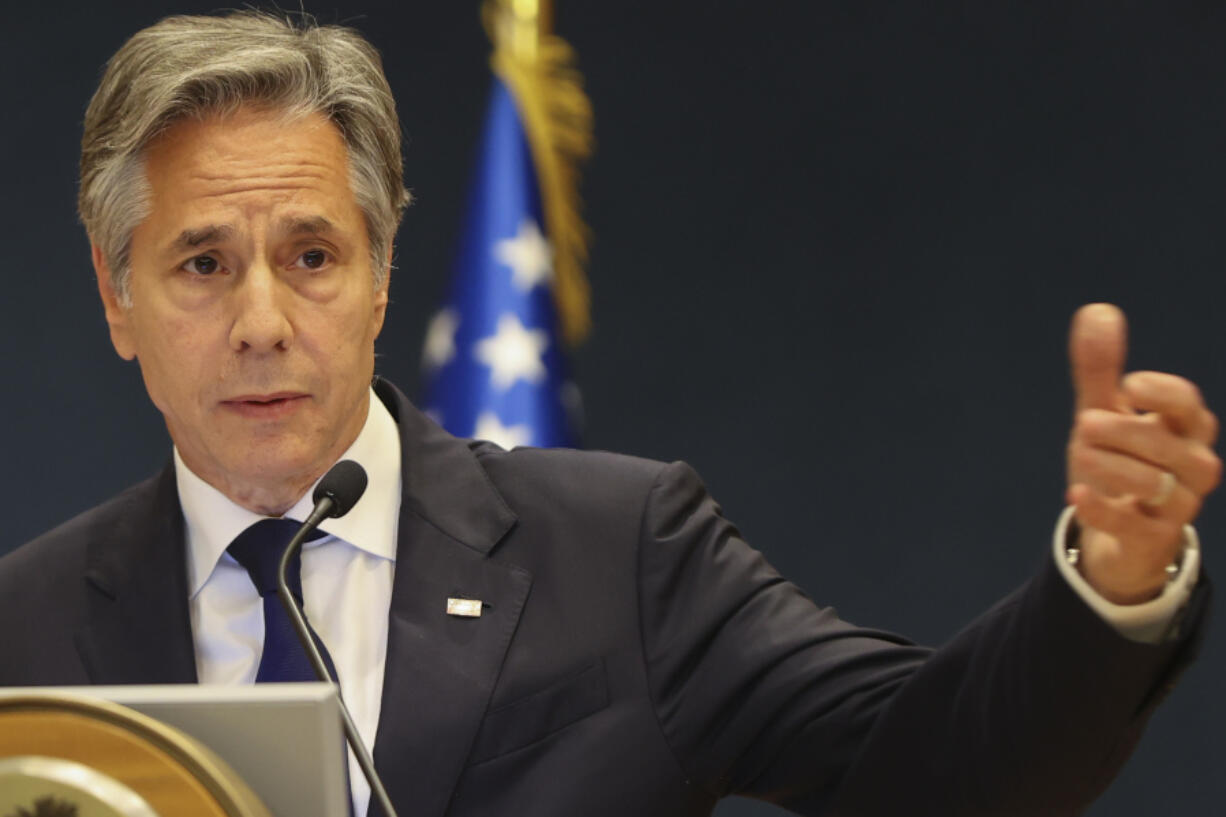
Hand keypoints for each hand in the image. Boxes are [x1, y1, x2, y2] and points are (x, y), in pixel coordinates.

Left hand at [1066, 304, 1220, 603]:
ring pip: (1155, 484)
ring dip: (1110, 467)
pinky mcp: (1152, 538)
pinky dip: (1102, 509)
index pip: (1188, 406)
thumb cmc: (1118, 458)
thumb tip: (1098, 311)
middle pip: (1168, 444)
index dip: (1163, 394)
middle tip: (1084, 424)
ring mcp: (1178, 505)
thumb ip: (1100, 369)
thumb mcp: (1103, 412)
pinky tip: (1075, 494)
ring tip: (1080, 454)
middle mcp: (1192, 466)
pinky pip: (1133, 526)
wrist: (1116, 530)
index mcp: (1185, 429)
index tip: (1129, 386)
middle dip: (1123, 431)